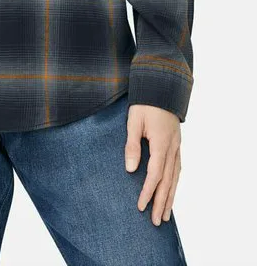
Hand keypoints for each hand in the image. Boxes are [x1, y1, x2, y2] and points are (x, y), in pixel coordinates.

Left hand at [124, 104, 181, 225]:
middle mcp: (172, 148)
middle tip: (157, 222)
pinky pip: (178, 169)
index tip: (141, 206)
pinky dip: (175, 183)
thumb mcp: (134, 121)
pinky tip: (172, 192)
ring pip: (175, 177)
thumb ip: (132, 145)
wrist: (161, 87)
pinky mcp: (177, 144)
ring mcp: (177, 147)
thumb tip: (131, 169)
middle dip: (161, 202)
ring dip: (170, 197)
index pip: (155, 174)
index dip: (148, 191)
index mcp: (161, 143)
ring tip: (166, 215)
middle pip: (168, 181)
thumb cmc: (145, 103)